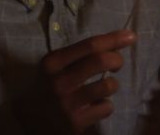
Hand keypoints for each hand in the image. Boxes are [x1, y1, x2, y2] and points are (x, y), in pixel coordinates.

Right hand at [14, 29, 135, 133]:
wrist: (29, 121)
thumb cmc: (47, 88)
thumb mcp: (55, 67)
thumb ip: (79, 55)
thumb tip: (116, 41)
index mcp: (53, 63)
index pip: (89, 45)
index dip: (114, 39)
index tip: (131, 36)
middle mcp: (59, 82)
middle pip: (101, 61)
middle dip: (117, 60)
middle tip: (117, 64)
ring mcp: (67, 104)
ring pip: (107, 86)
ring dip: (112, 85)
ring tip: (103, 88)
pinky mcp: (76, 123)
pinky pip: (106, 107)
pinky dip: (105, 106)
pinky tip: (95, 107)